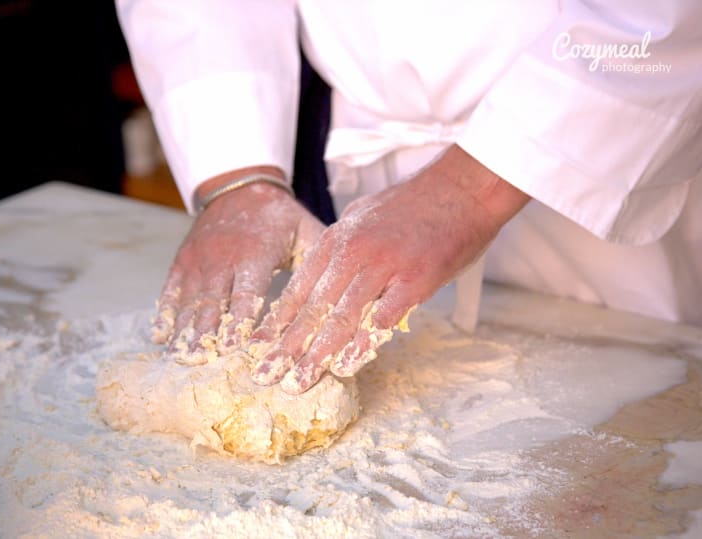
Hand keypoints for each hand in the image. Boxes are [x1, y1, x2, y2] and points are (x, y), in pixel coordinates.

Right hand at [152, 167, 323, 364]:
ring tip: (180, 357)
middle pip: (213, 301)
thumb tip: (345, 290)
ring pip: (190, 299)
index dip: (239, 321)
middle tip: (199, 361)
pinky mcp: (183, 261)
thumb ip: (321, 259)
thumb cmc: (279, 216)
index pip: (246, 292)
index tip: (231, 347)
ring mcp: (200, 260)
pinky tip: (160, 338)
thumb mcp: (305, 229)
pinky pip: (171, 289)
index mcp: (256, 254)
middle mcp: (224, 259)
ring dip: (184, 330)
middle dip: (205, 333)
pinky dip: (165, 313)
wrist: (240, 187)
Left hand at [249, 145, 529, 392]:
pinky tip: (346, 366)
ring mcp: (384, 265)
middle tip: (265, 375)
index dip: (277, 322)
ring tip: (298, 381)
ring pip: (342, 317)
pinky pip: (383, 318)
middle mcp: (354, 252)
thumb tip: (329, 275)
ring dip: (317, 354)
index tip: (258, 348)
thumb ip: (345, 247)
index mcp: (338, 238)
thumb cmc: (417, 203)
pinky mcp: (415, 279)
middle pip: (313, 307)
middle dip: (287, 346)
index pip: (299, 287)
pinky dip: (363, 344)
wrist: (463, 186)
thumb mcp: (364, 215)